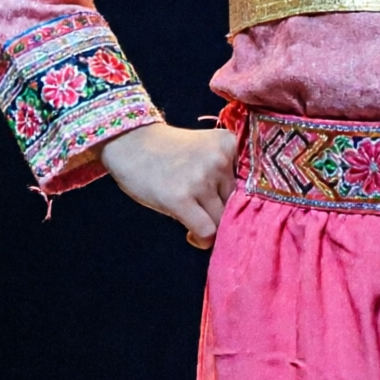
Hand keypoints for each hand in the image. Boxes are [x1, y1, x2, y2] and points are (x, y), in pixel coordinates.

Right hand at [100, 123, 236, 247]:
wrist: (127, 140)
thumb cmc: (169, 150)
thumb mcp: (205, 150)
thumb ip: (227, 174)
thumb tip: (244, 218)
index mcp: (229, 144)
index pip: (252, 185)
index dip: (240, 200)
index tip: (225, 204)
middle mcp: (219, 159)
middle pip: (238, 204)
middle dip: (224, 213)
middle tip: (204, 210)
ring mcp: (200, 179)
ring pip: (223, 220)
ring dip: (211, 226)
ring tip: (194, 218)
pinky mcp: (180, 198)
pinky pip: (206, 231)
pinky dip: (203, 239)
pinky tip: (192, 235)